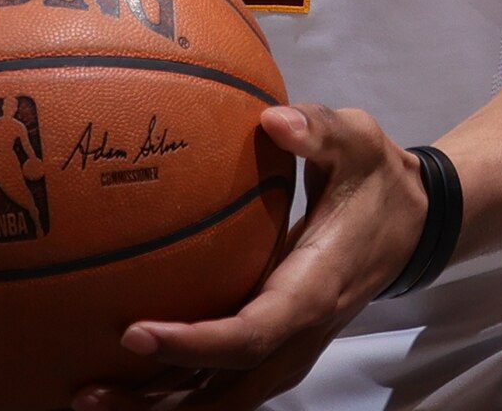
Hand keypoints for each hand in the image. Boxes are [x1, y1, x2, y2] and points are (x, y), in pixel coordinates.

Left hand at [70, 100, 430, 408]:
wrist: (413, 223)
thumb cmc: (375, 179)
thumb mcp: (360, 143)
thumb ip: (319, 131)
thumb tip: (273, 120)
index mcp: (313, 290)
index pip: (250, 333)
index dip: (194, 343)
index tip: (134, 332)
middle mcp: (298, 333)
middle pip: (226, 388)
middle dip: (159, 398)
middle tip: (88, 392)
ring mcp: (287, 348)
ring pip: (221, 397)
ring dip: (160, 405)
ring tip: (89, 398)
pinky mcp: (274, 346)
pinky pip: (222, 381)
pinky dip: (175, 390)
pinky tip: (124, 379)